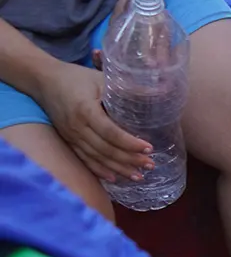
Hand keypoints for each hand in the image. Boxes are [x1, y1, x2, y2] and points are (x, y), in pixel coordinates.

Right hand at [33, 60, 151, 183]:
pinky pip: (84, 159)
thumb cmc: (77, 77)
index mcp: (86, 110)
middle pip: (105, 149)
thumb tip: (161, 90)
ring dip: (118, 168)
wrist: (44, 80)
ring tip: (138, 176)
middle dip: (129, 159)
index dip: (130, 143)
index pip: (110, 132)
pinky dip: (99, 170)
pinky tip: (114, 178)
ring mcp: (71, 136)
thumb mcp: (101, 78)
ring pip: (96, 158)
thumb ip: (128, 88)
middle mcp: (77, 127)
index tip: (149, 148)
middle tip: (150, 165)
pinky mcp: (67, 141)